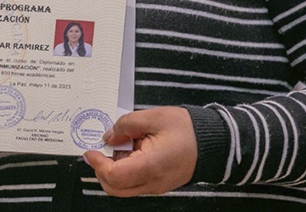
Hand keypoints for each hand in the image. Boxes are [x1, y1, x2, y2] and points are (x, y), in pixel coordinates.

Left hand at [82, 106, 196, 196]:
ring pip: (124, 188)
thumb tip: (108, 137)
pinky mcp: (159, 185)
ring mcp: (156, 187)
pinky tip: (130, 151)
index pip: (114, 176)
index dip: (98, 163)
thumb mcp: (154, 117)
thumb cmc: (188, 129)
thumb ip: (126, 125)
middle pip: (115, 188)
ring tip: (120, 146)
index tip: (90, 150)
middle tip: (100, 150)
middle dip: (101, 170)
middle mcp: (152, 182)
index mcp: (151, 166)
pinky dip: (125, 171)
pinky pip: (135, 184)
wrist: (214, 142)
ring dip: (113, 171)